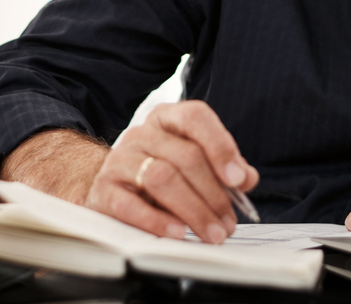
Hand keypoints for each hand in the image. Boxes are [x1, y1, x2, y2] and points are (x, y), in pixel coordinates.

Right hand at [85, 100, 258, 243]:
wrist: (111, 184)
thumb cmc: (160, 170)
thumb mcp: (193, 162)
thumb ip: (223, 167)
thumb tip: (247, 178)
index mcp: (167, 119)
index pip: (195, 117)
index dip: (220, 146)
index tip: (239, 179)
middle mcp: (142, 134)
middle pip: (185, 156)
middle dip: (213, 193)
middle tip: (228, 222)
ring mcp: (120, 159)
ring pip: (161, 177)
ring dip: (193, 210)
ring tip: (212, 233)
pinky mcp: (104, 190)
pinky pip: (130, 205)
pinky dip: (157, 221)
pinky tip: (178, 232)